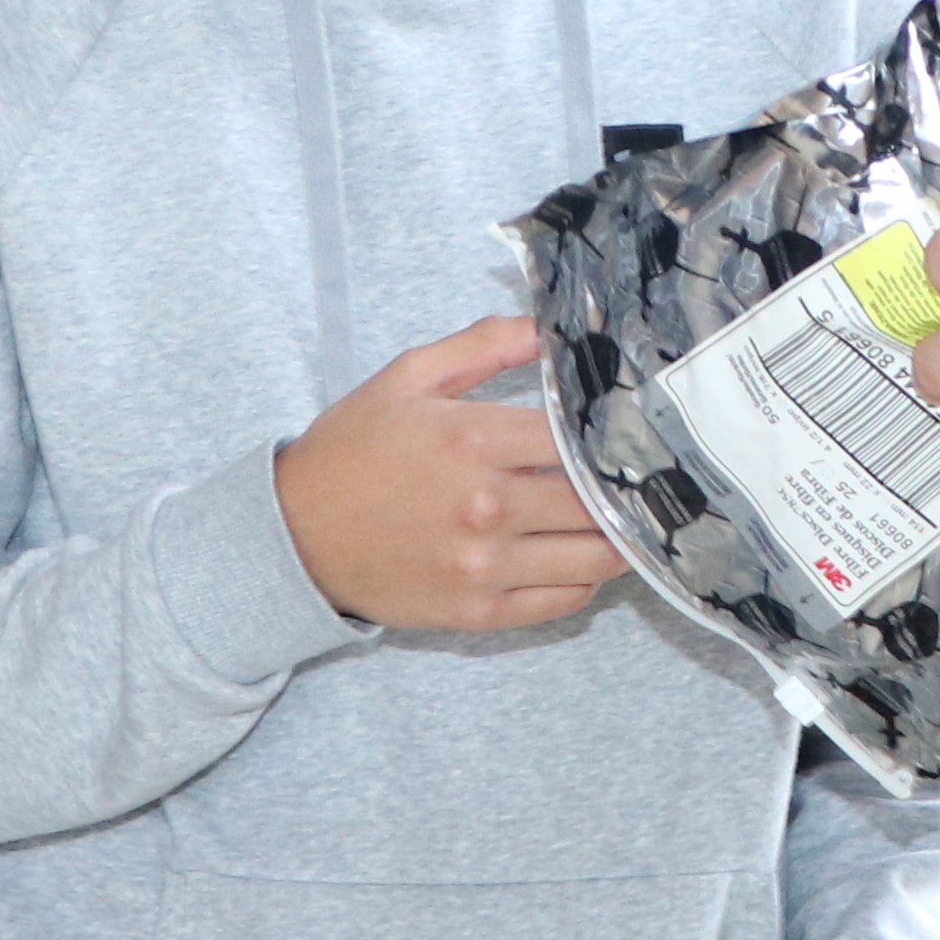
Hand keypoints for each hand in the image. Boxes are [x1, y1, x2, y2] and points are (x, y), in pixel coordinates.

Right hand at [274, 311, 630, 630]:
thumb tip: (550, 327)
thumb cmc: (351, 452)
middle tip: (645, 474)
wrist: (294, 536)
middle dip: (630, 487)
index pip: (581, 438)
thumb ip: (484, 344)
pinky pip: (564, 600)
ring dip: (622, 537)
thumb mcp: (408, 377)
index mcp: (474, 442)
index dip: (617, 431)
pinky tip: (579, 553)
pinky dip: (586, 578)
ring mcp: (486, 567)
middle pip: (600, 501)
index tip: (633, 428)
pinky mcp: (480, 612)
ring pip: (596, 558)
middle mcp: (487, 508)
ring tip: (628, 516)